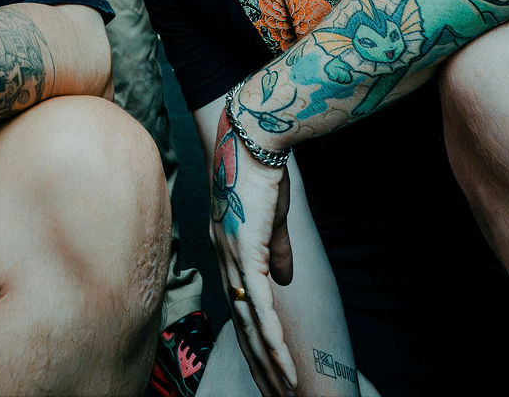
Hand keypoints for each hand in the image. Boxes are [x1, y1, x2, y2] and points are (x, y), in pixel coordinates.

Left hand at [209, 108, 296, 396]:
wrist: (254, 137)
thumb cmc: (261, 170)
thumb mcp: (273, 216)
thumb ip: (276, 250)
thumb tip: (283, 280)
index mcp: (228, 249)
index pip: (241, 306)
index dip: (254, 341)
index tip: (268, 369)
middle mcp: (224, 257)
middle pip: (242, 324)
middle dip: (260, 364)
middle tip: (276, 396)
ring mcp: (232, 256)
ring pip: (251, 324)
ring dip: (270, 361)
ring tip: (285, 391)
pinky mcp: (247, 251)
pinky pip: (260, 306)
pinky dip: (272, 337)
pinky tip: (283, 362)